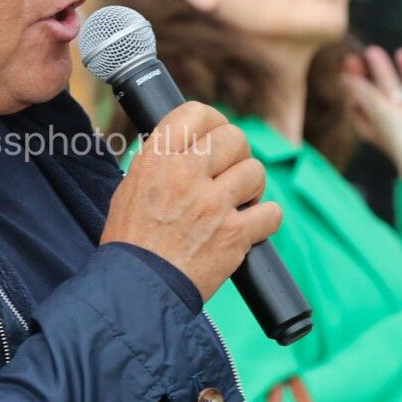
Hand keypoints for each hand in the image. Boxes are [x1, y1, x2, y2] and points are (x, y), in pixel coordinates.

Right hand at [104, 102, 281, 300]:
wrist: (137, 289)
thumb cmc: (131, 243)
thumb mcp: (130, 189)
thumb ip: (159, 163)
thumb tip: (185, 147)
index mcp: (157, 160)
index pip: (195, 113)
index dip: (212, 120)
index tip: (216, 133)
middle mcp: (186, 175)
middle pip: (233, 138)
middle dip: (236, 153)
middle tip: (229, 172)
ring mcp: (213, 204)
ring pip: (255, 171)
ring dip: (252, 186)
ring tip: (239, 201)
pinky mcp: (235, 234)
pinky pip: (272, 212)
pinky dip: (266, 219)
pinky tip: (251, 225)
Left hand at [343, 46, 401, 180]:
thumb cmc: (399, 136)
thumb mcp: (375, 110)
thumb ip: (361, 92)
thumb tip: (343, 78)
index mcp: (367, 125)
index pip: (353, 101)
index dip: (349, 84)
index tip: (346, 65)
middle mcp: (384, 118)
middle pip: (369, 92)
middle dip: (362, 74)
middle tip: (356, 55)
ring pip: (390, 86)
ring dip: (382, 69)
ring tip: (373, 50)